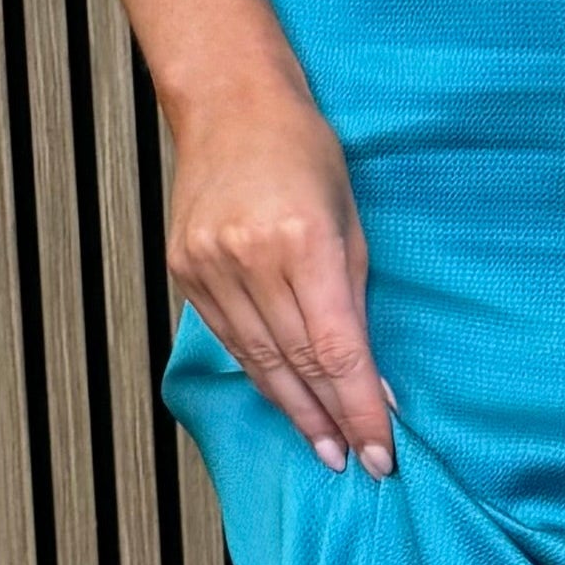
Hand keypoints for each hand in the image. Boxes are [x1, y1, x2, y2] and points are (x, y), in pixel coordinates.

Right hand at [165, 72, 393, 476]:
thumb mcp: (351, 219)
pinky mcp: (183, 269)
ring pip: (258, 361)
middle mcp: (249, 259)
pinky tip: (283, 398)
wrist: (229, 104)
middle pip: (296, 364)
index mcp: (303, 241)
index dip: (360, 408)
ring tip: (323, 444)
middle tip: (355, 460)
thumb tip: (370, 376)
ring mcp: (208, 266)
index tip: (381, 451)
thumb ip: (355, 299)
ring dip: (294, 409)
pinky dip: (259, 372)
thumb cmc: (303, 151)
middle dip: (331, 420)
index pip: (336, 351)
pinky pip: (229, 338)